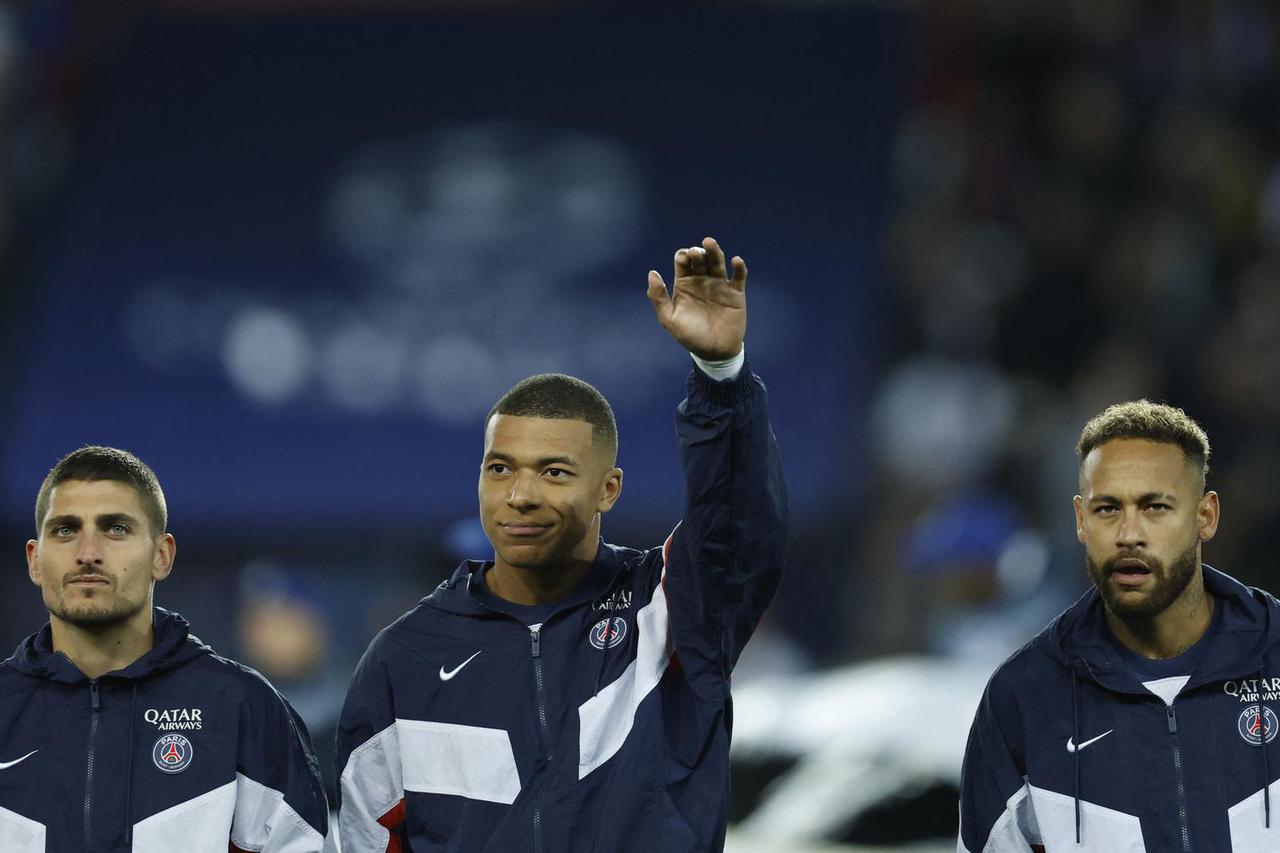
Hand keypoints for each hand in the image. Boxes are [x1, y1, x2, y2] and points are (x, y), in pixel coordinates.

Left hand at [646, 237, 746, 361]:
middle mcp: (702, 281)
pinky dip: (739, 267)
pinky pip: (739, 276)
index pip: (682, 261)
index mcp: (684, 284)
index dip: (682, 256)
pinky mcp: (736, 292)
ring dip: (714, 251)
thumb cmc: (689, 336)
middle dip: (697, 252)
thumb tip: (652, 272)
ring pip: (717, 262)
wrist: (714, 352)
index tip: (683, 259)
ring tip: (710, 243)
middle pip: (700, 258)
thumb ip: (659, 297)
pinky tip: (736, 261)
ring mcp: (719, 285)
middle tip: (695, 253)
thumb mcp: (669, 319)